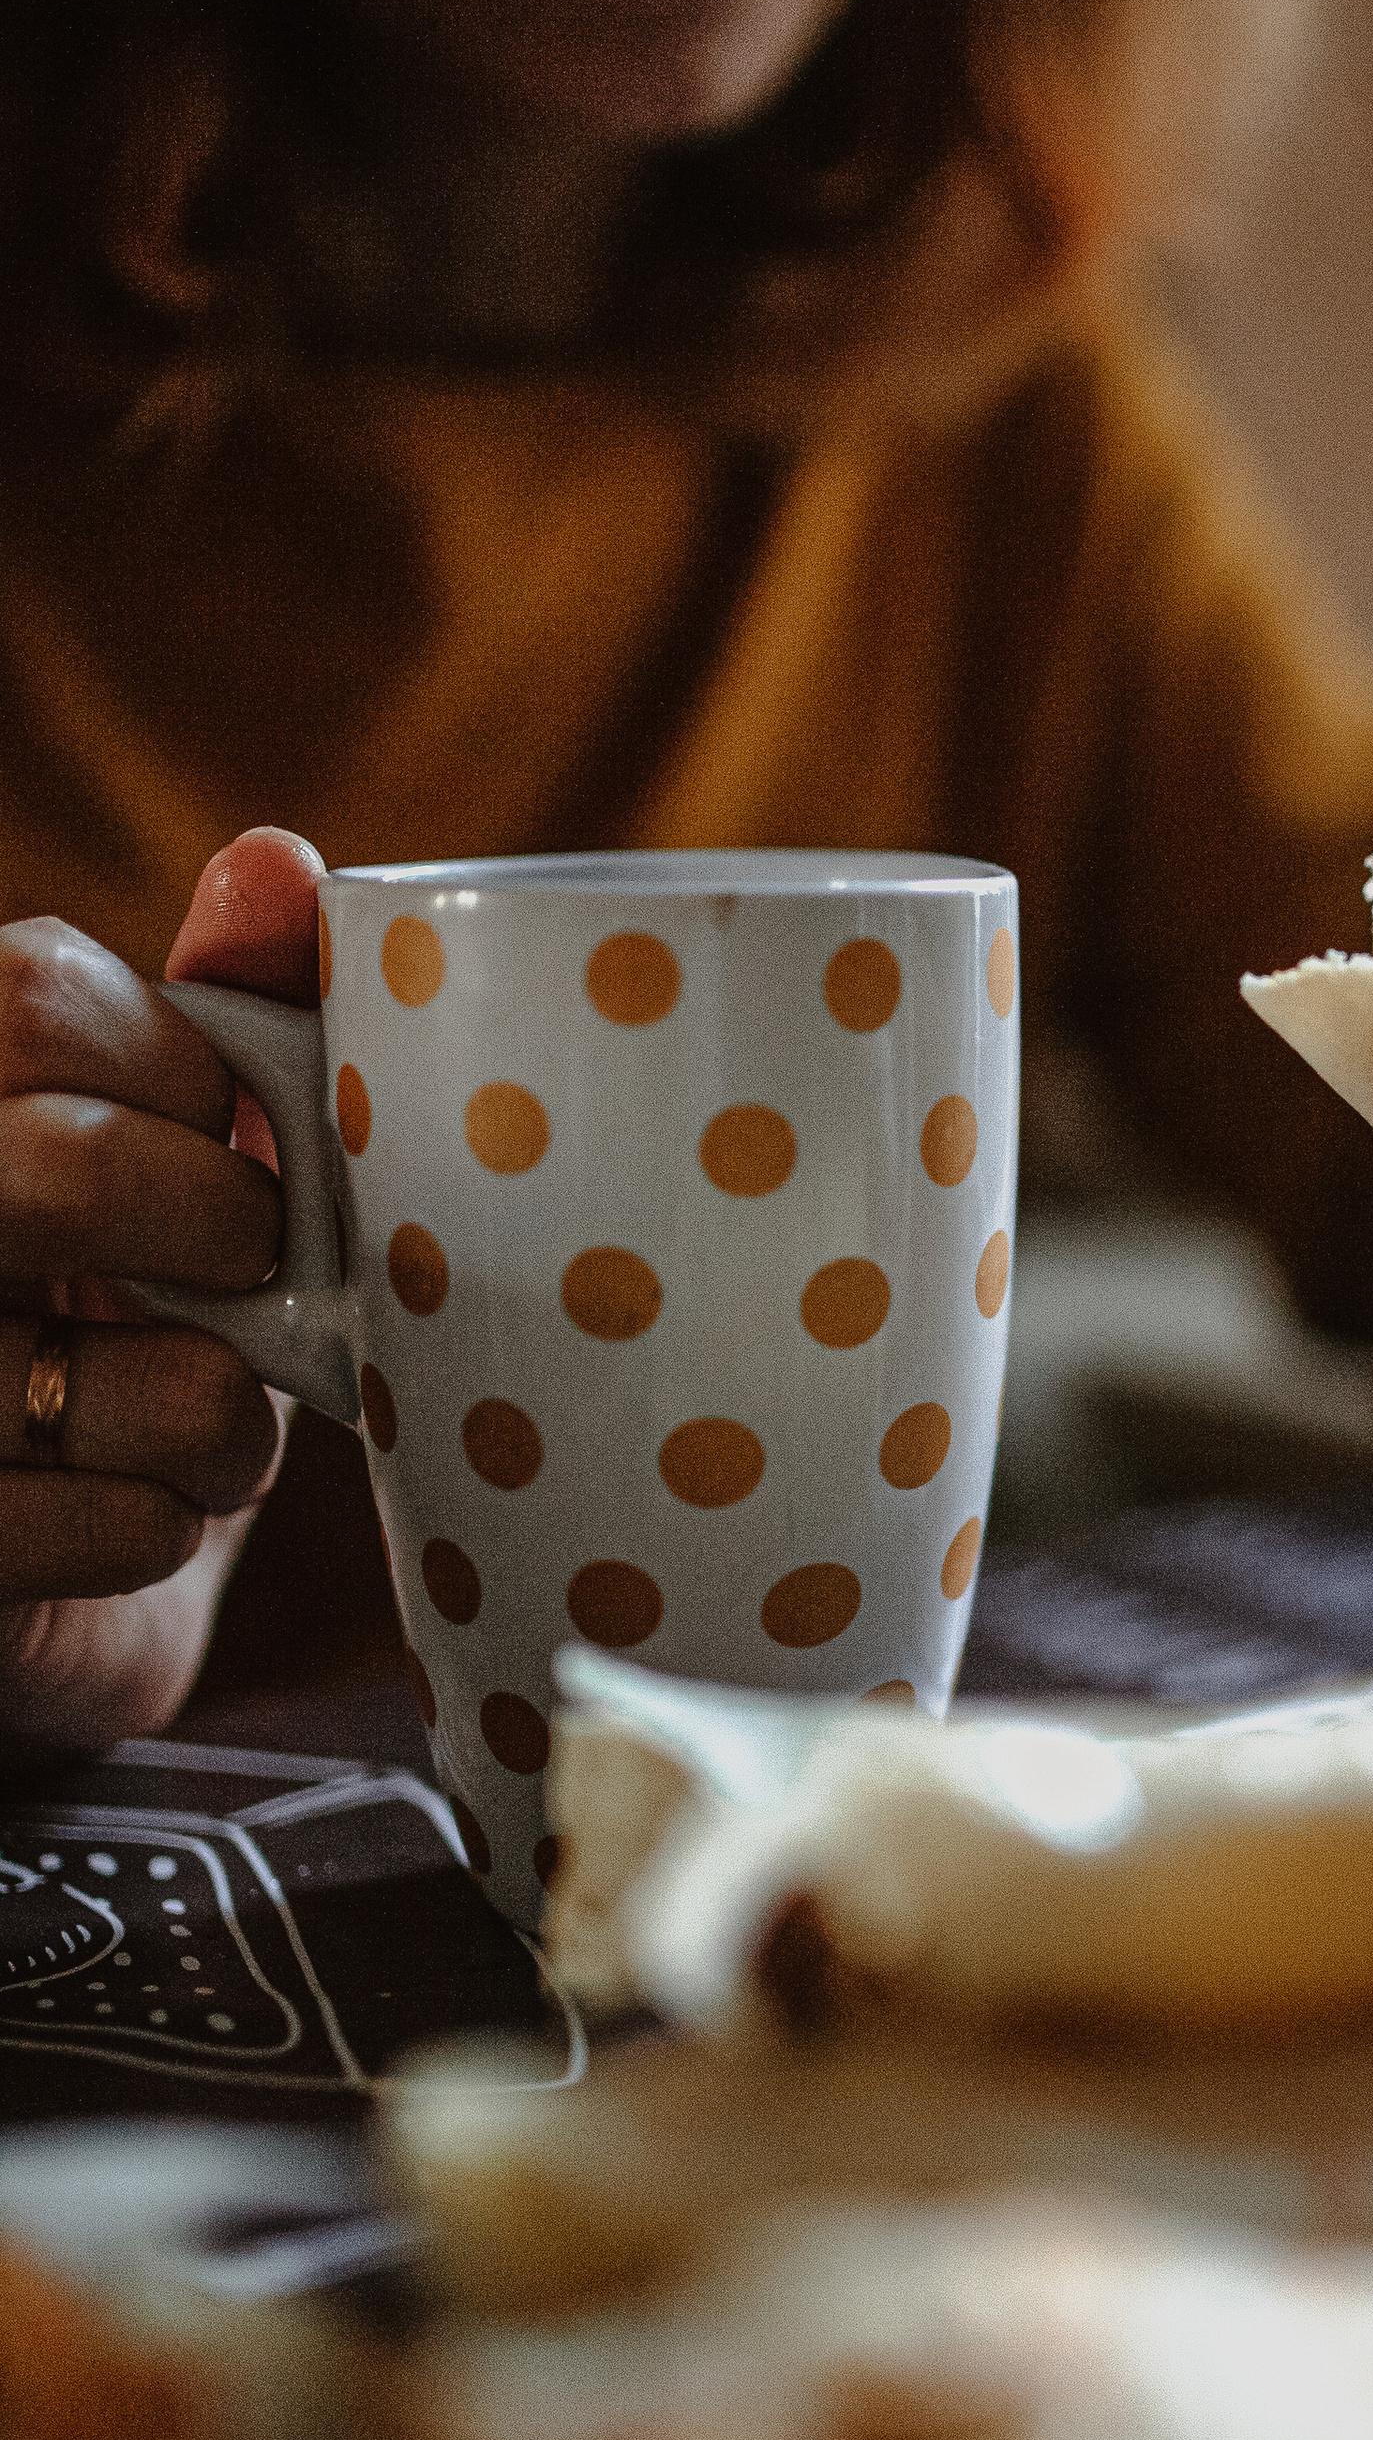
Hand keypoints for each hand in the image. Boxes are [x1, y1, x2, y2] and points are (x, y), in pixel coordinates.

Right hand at [0, 828, 323, 1745]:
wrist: (26, 1574)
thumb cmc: (96, 1331)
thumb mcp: (155, 1157)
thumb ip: (216, 1013)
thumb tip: (279, 864)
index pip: (29, 995)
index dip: (177, 1068)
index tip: (221, 1128)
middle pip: (58, 1172)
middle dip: (213, 1228)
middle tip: (241, 1268)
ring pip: (116, 1375)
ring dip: (212, 1418)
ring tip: (188, 1419)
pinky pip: (108, 1525)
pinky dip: (160, 1524)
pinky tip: (119, 1506)